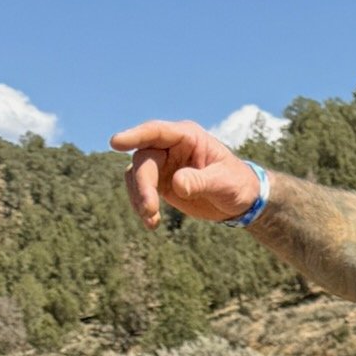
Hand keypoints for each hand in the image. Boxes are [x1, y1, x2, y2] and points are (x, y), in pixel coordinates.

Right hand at [109, 120, 262, 228]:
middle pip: (143, 159)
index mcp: (187, 137)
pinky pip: (141, 191)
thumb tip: (177, 185)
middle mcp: (170, 147)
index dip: (135, 136)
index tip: (115, 142)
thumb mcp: (224, 182)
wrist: (240, 201)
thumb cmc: (237, 183)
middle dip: (142, 184)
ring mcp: (163, 165)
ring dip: (138, 197)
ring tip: (151, 219)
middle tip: (149, 209)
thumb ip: (200, 181)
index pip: (156, 132)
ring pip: (136, 175)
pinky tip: (152, 223)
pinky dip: (142, 207)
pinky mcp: (160, 183)